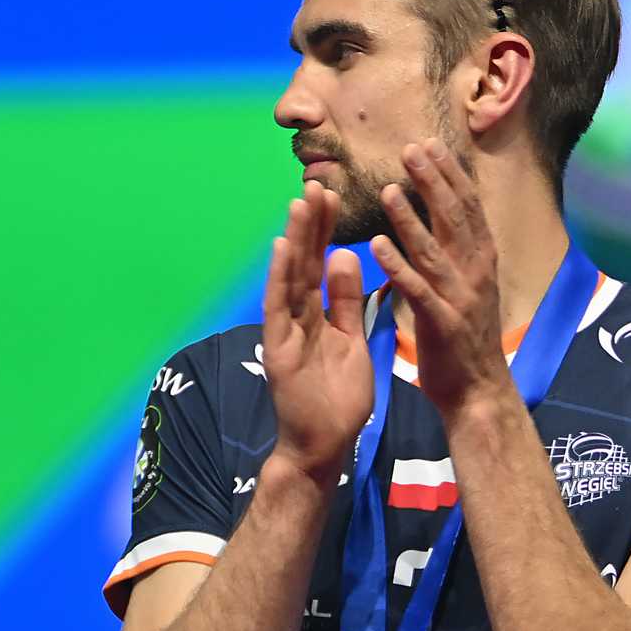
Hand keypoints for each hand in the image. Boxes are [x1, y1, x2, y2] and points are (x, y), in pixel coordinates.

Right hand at [262, 183, 371, 479]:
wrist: (326, 444)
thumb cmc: (339, 397)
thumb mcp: (352, 339)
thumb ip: (348, 301)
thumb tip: (346, 256)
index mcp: (316, 314)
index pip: (320, 264)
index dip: (326, 231)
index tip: (333, 196)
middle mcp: (296, 317)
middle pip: (303, 263)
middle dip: (310, 226)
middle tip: (317, 185)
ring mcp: (284, 332)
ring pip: (289, 279)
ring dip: (294, 241)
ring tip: (300, 204)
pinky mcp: (278, 350)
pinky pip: (279, 310)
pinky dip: (279, 278)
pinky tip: (283, 248)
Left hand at [372, 137, 512, 422]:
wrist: (479, 392)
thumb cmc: (467, 338)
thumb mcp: (470, 287)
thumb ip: (460, 252)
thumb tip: (449, 218)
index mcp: (481, 261)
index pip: (468, 208)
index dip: (450, 174)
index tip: (431, 144)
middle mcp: (475, 273)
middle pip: (454, 218)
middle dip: (433, 181)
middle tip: (411, 148)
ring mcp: (460, 298)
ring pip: (434, 249)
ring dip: (411, 218)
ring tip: (388, 189)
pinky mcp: (441, 323)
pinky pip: (416, 289)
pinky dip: (398, 265)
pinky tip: (377, 244)